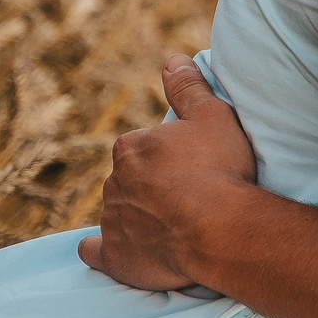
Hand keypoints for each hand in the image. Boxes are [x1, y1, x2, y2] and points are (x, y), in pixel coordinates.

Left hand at [80, 55, 260, 291]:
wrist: (221, 231)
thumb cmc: (221, 170)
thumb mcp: (214, 117)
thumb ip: (189, 87)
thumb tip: (172, 60)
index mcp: (131, 147)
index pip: (141, 148)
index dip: (166, 157)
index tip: (190, 167)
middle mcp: (114, 181)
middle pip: (128, 180)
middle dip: (149, 186)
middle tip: (185, 197)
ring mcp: (112, 221)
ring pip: (118, 212)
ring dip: (136, 216)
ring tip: (171, 227)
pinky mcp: (115, 257)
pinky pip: (96, 251)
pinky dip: (103, 250)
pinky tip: (115, 250)